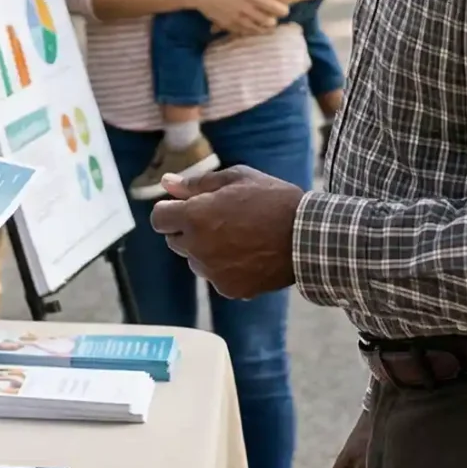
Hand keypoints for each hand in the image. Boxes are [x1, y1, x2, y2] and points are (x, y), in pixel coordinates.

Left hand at [150, 165, 302, 298]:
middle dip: (188, 230)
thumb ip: (196, 183)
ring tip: (239, 237)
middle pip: (175, 241)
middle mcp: (197, 247)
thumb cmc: (272, 199)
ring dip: (206, 250)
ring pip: (195, 261)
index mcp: (194, 217)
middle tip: (220, 219)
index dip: (171, 211)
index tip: (187, 207)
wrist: (307, 236)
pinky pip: (216, 277)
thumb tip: (166, 182)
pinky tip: (248, 255)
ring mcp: (212, 272)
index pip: (159, 218)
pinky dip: (225, 268)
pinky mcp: (229, 289)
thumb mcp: (236, 178)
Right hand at [193, 0, 285, 36]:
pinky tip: (252, 31)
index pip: (272, 6)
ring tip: (267, 29)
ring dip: (263, 29)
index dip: (282, 10)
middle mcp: (246, 9)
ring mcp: (237, 18)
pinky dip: (250, 32)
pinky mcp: (227, 25)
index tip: (286, 11)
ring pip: (255, 28)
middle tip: (276, 21)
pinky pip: (242, 32)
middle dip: (273, 21)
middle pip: (266, 20)